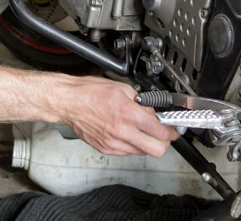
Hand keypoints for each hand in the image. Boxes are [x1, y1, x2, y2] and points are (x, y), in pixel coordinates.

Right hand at [59, 76, 179, 156]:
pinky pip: (127, 152)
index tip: (173, 129)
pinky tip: (125, 132)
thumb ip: (140, 101)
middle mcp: (122, 132)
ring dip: (146, 143)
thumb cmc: (88, 92)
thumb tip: (152, 111)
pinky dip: (131, 144)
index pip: (161, 131)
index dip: (172, 131)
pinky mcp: (105, 149)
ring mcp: (113, 144)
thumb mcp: (121, 88)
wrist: (67, 102)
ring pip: (142, 153)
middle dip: (163, 143)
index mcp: (128, 114)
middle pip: (157, 150)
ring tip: (139, 129)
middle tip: (162, 133)